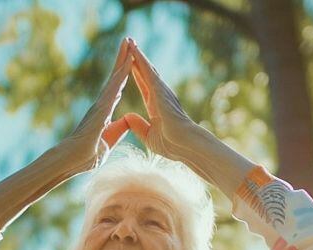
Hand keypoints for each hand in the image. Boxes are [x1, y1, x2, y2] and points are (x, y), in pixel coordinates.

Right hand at [57, 37, 150, 173]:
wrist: (70, 161)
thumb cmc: (85, 156)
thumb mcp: (107, 144)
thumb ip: (116, 132)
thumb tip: (126, 122)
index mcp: (104, 112)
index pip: (117, 89)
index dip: (124, 74)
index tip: (130, 61)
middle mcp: (101, 104)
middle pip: (115, 77)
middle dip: (123, 59)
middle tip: (129, 40)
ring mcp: (100, 104)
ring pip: (114, 77)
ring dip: (122, 59)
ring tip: (129, 41)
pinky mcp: (100, 108)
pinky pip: (113, 87)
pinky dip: (121, 74)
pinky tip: (128, 62)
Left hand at [124, 40, 203, 161]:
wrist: (185, 144)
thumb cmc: (172, 144)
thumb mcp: (149, 135)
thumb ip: (138, 125)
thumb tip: (127, 117)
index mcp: (156, 106)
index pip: (144, 86)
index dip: (137, 75)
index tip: (130, 65)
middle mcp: (160, 95)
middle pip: (146, 73)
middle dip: (137, 59)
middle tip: (129, 45)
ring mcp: (161, 90)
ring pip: (147, 68)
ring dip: (137, 54)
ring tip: (129, 40)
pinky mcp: (160, 90)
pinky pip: (147, 71)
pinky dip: (139, 59)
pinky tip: (132, 49)